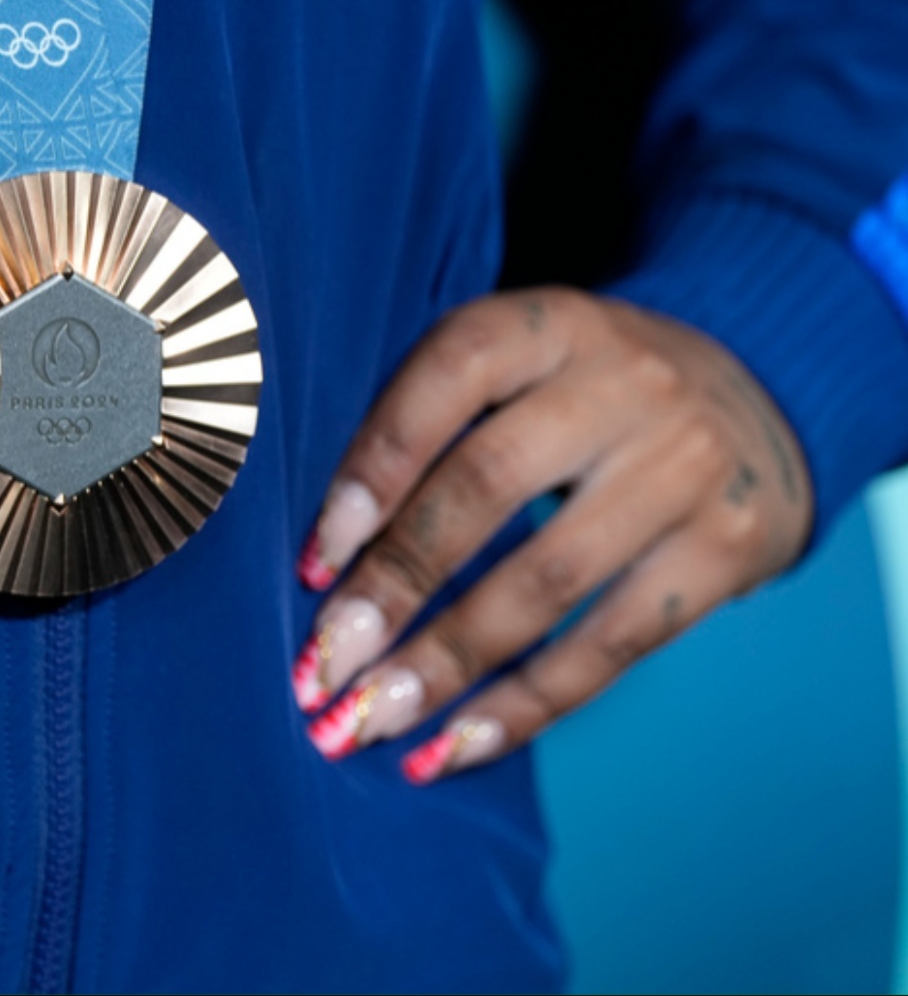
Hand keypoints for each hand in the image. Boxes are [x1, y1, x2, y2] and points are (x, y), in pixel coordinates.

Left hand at [289, 288, 812, 779]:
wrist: (761, 396)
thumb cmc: (582, 395)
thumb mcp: (520, 367)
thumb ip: (430, 428)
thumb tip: (321, 562)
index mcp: (547, 326)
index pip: (446, 380)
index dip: (370, 472)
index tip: (311, 565)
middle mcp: (623, 384)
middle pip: (484, 487)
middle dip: (393, 587)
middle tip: (322, 668)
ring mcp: (683, 467)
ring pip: (545, 580)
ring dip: (445, 663)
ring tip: (370, 719)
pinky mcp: (728, 548)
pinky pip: (611, 644)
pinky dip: (523, 704)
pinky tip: (452, 745)